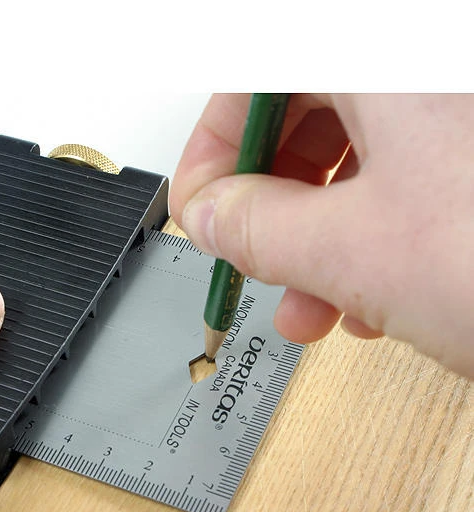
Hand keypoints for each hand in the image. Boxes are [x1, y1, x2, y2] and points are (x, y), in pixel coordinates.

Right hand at [170, 94, 473, 377]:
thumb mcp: (353, 248)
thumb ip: (258, 227)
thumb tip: (212, 218)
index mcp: (386, 65)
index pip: (255, 81)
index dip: (213, 148)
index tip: (202, 207)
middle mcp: (428, 76)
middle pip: (307, 119)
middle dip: (267, 205)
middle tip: (247, 253)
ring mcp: (458, 121)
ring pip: (358, 162)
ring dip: (317, 241)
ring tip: (308, 306)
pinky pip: (406, 186)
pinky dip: (372, 242)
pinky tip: (371, 302)